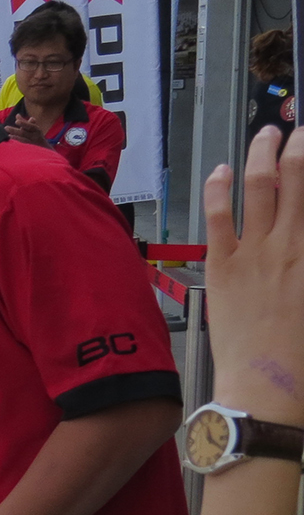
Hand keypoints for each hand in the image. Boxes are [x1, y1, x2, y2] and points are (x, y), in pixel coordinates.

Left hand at [6, 119, 49, 147]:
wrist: (45, 148)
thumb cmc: (36, 135)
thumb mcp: (33, 128)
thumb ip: (25, 122)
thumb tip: (17, 115)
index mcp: (36, 130)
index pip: (30, 126)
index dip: (24, 123)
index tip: (16, 121)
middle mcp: (34, 136)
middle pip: (24, 133)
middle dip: (14, 130)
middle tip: (6, 127)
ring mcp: (32, 143)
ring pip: (22, 140)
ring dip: (14, 136)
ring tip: (7, 132)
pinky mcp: (29, 148)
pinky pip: (22, 145)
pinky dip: (16, 141)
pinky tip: (10, 137)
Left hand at [205, 126, 303, 427]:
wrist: (271, 385)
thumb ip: (302, 258)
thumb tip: (295, 241)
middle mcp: (295, 242)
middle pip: (299, 176)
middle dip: (299, 145)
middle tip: (298, 130)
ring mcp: (258, 251)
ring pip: (262, 185)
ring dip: (263, 154)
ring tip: (266, 136)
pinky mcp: (224, 266)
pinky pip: (220, 215)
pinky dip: (220, 187)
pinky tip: (221, 171)